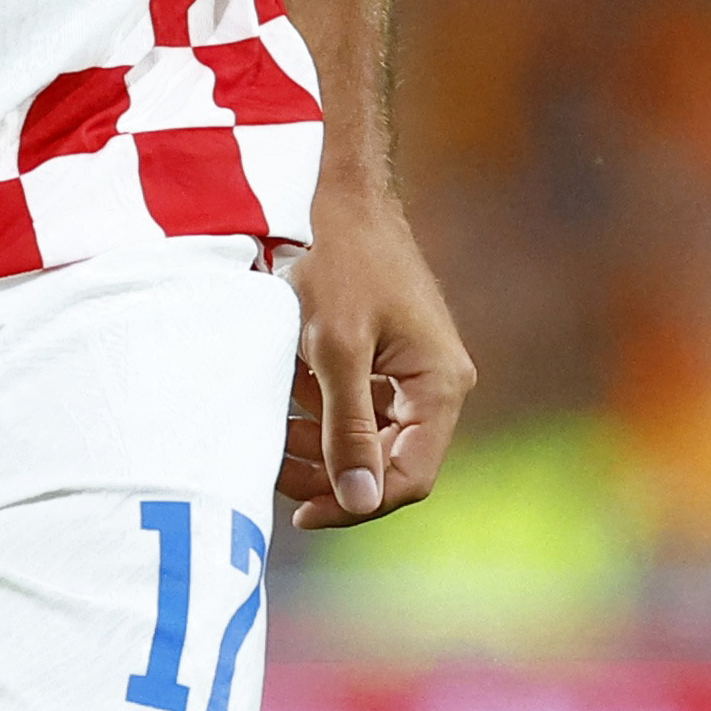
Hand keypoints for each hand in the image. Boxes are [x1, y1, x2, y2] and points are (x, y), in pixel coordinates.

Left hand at [278, 170, 471, 528]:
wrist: (339, 195)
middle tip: (274, 474)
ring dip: (320, 447)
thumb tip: (361, 502)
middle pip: (389, 462)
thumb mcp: (335, 348)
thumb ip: (347, 428)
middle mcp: (435, 385)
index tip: (303, 515)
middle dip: (330, 475)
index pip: (410, 476)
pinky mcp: (384, 357)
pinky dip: (318, 414)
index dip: (358, 504)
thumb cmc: (341, 261)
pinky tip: (281, 405)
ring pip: (369, 437)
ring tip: (271, 438)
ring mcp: (411, 372)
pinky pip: (356, 406)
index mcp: (440, 387)